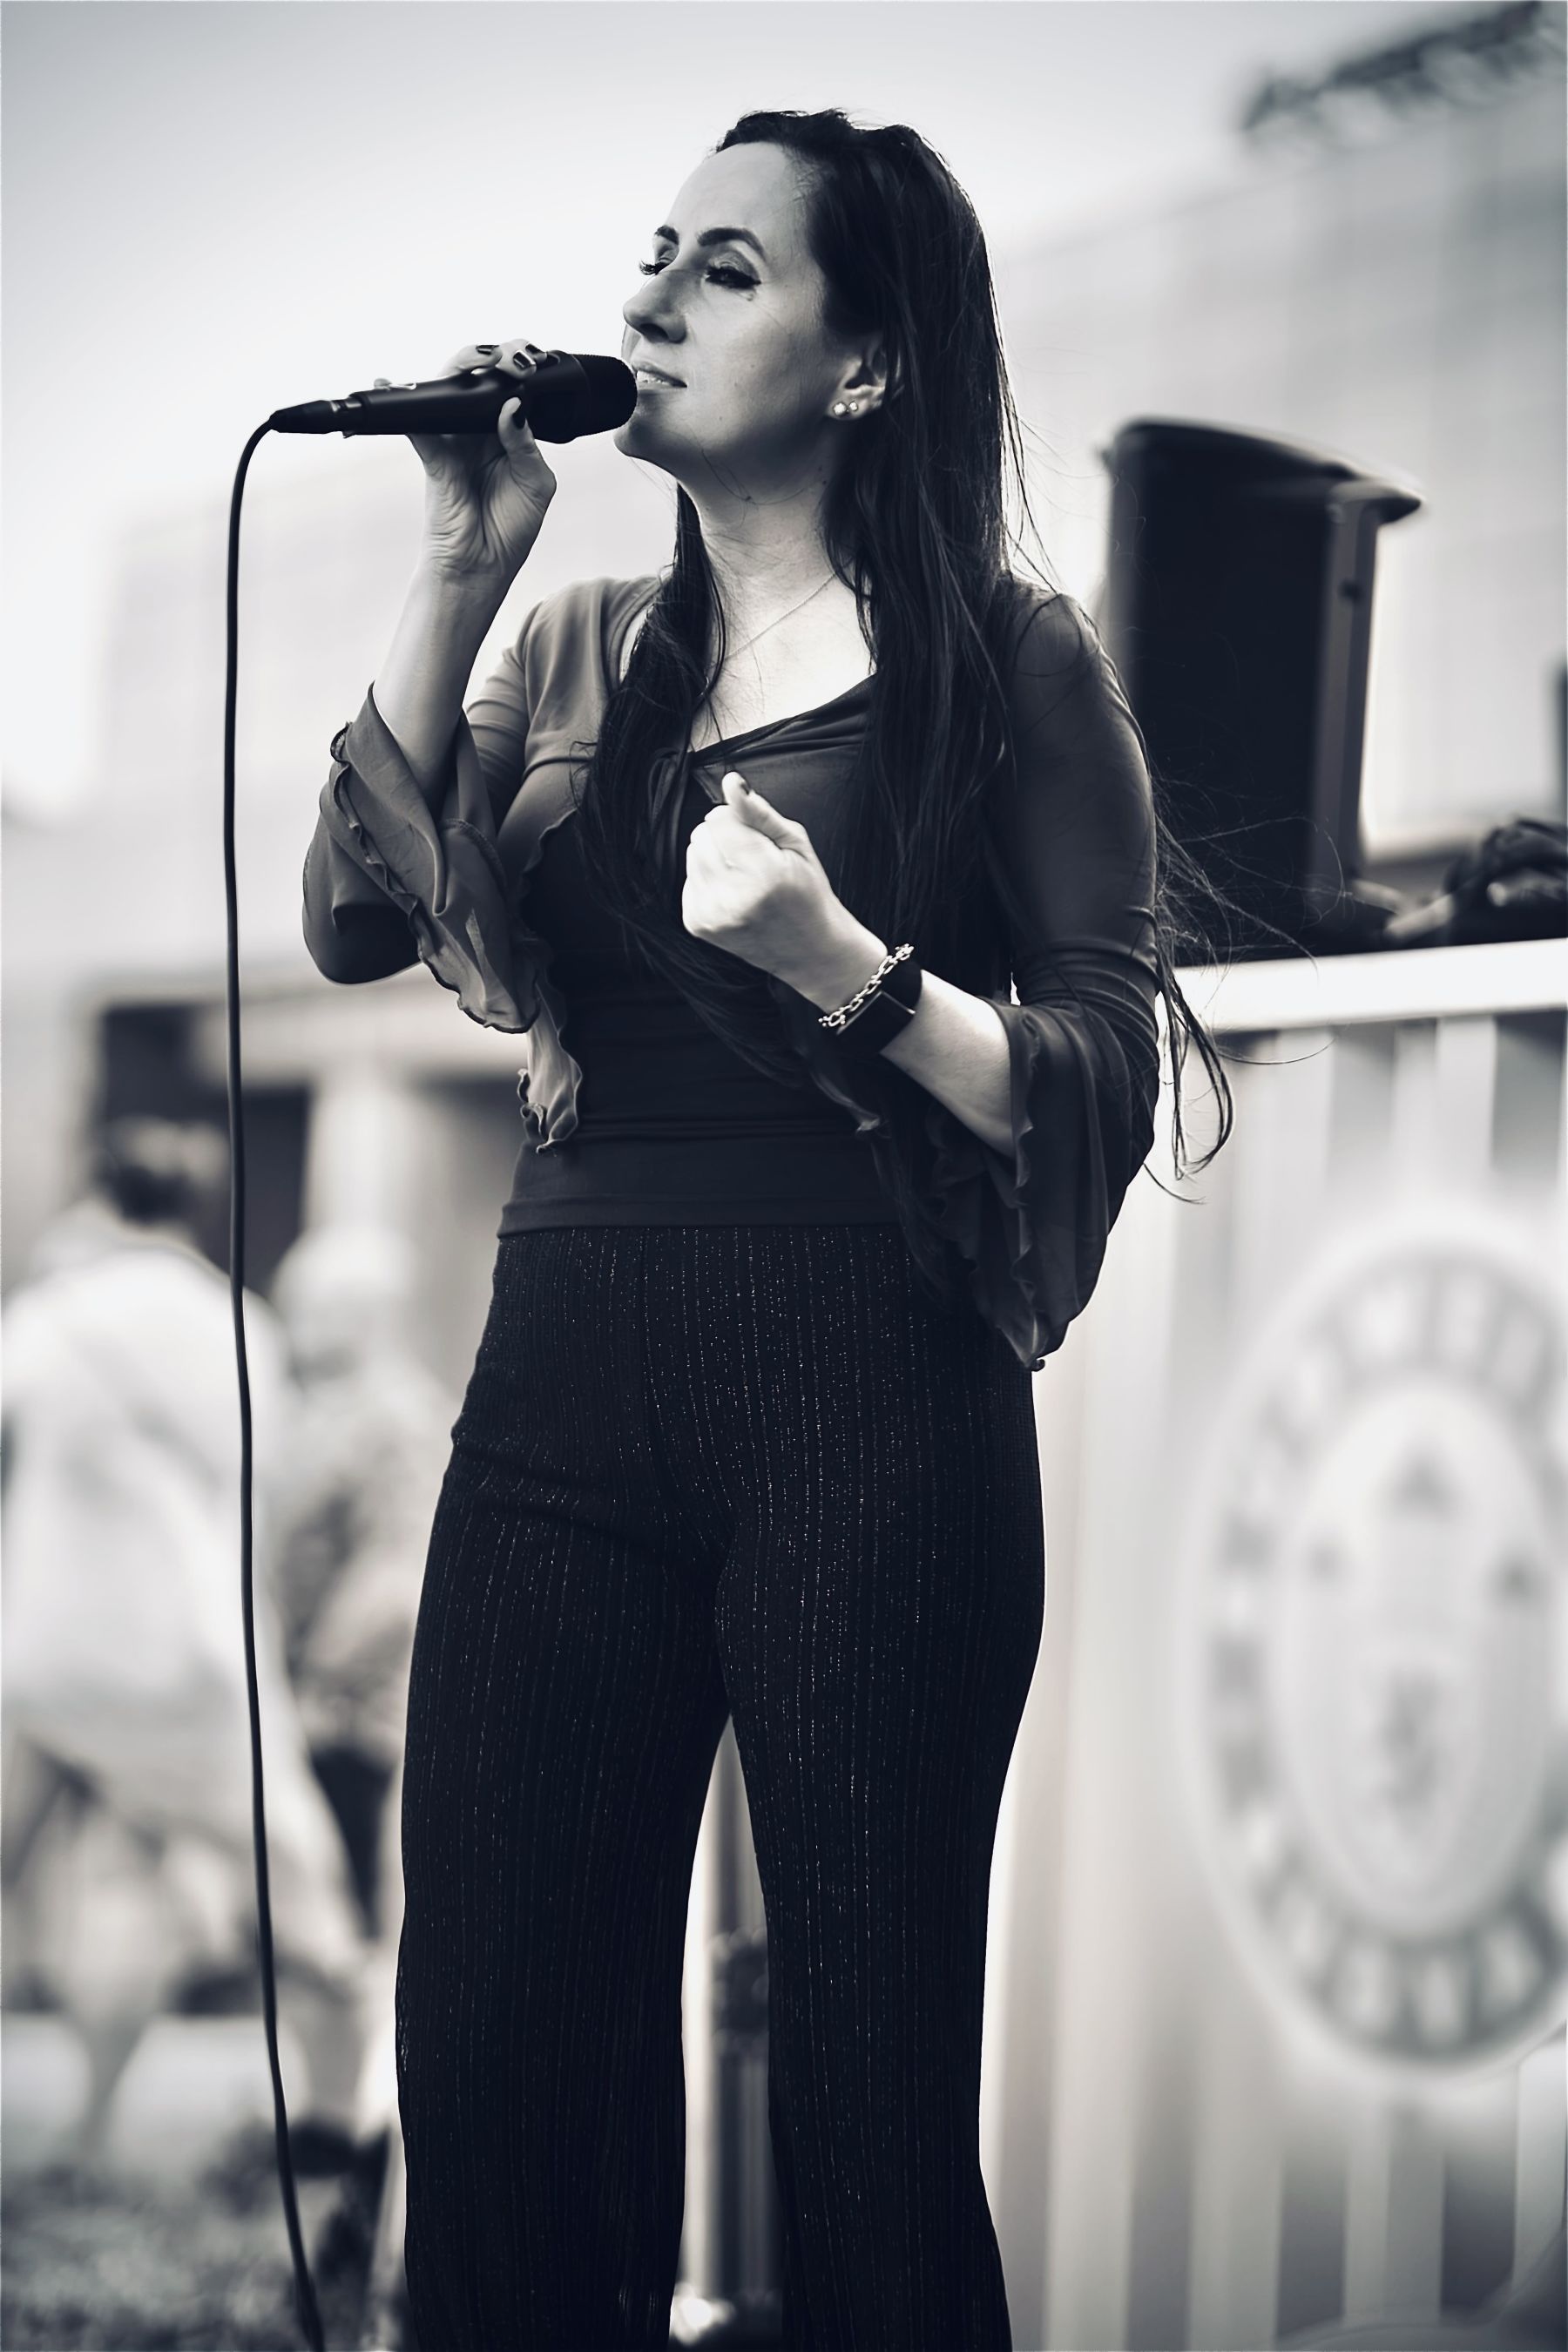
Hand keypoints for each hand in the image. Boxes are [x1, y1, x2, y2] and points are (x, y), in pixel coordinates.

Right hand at [383, 338, 557, 590]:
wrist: (480, 570)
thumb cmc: (508, 531)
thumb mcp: (536, 484)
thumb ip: (526, 444)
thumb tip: (512, 406)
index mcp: (508, 438)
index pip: (511, 393)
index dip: (520, 373)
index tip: (533, 361)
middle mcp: (479, 435)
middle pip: (477, 383)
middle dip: (491, 359)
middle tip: (509, 357)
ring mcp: (454, 442)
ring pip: (449, 394)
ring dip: (459, 371)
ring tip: (476, 362)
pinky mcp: (434, 457)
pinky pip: (419, 426)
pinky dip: (410, 407)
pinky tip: (396, 384)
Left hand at [681, 774, 848, 983]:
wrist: (808, 948)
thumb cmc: (807, 893)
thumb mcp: (796, 844)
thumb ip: (759, 812)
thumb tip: (732, 783)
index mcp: (764, 874)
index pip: (718, 819)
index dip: (738, 820)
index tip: (758, 838)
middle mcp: (733, 897)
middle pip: (701, 834)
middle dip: (724, 838)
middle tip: (753, 860)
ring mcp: (712, 915)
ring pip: (691, 854)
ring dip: (714, 858)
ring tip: (744, 877)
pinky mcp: (698, 925)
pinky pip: (688, 879)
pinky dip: (708, 881)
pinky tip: (733, 894)